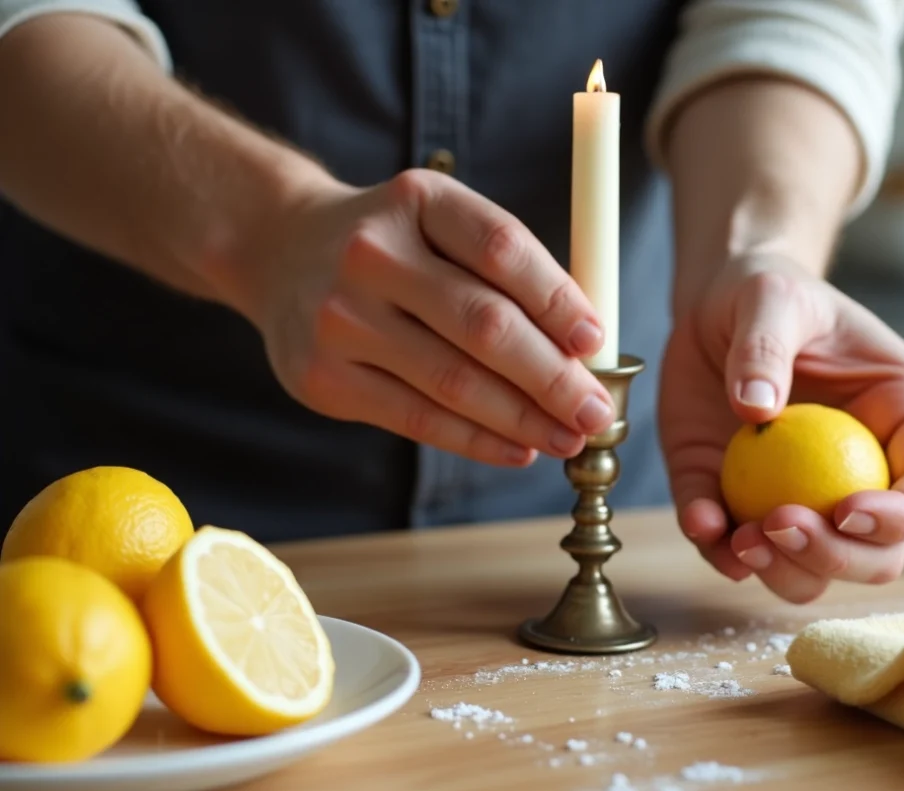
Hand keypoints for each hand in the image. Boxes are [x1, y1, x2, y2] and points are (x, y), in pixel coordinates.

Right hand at [230, 170, 615, 465]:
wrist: (280, 249)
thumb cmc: (393, 244)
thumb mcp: (441, 222)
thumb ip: (507, 270)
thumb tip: (586, 346)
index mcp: (419, 200)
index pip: (501, 249)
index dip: (557, 299)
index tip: (595, 342)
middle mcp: (372, 254)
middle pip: (483, 323)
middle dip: (552, 377)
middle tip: (595, 411)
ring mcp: (340, 317)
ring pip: (453, 381)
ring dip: (523, 417)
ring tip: (568, 437)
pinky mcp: (322, 377)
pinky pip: (416, 419)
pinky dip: (477, 439)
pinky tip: (518, 448)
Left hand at [659, 252, 903, 602]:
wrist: (714, 305)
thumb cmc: (767, 292)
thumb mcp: (771, 296)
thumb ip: (765, 346)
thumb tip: (756, 410)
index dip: (898, 520)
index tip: (844, 512)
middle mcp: (863, 472)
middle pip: (879, 555)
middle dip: (833, 557)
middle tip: (777, 524)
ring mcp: (804, 497)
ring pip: (815, 573)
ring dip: (781, 572)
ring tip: (739, 539)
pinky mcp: (743, 503)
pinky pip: (738, 549)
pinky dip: (720, 551)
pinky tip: (704, 525)